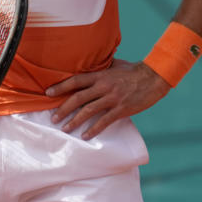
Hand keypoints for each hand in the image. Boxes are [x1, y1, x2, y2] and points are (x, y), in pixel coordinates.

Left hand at [46, 59, 170, 138]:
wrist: (153, 77)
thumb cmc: (133, 70)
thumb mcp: (114, 65)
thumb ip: (101, 68)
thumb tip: (90, 66)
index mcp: (100, 75)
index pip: (76, 80)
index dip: (60, 87)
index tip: (48, 93)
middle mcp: (103, 86)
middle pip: (78, 98)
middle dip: (63, 108)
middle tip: (53, 118)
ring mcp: (112, 98)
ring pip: (88, 111)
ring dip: (74, 121)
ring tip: (65, 129)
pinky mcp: (121, 109)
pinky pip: (104, 121)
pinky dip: (93, 129)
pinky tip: (85, 136)